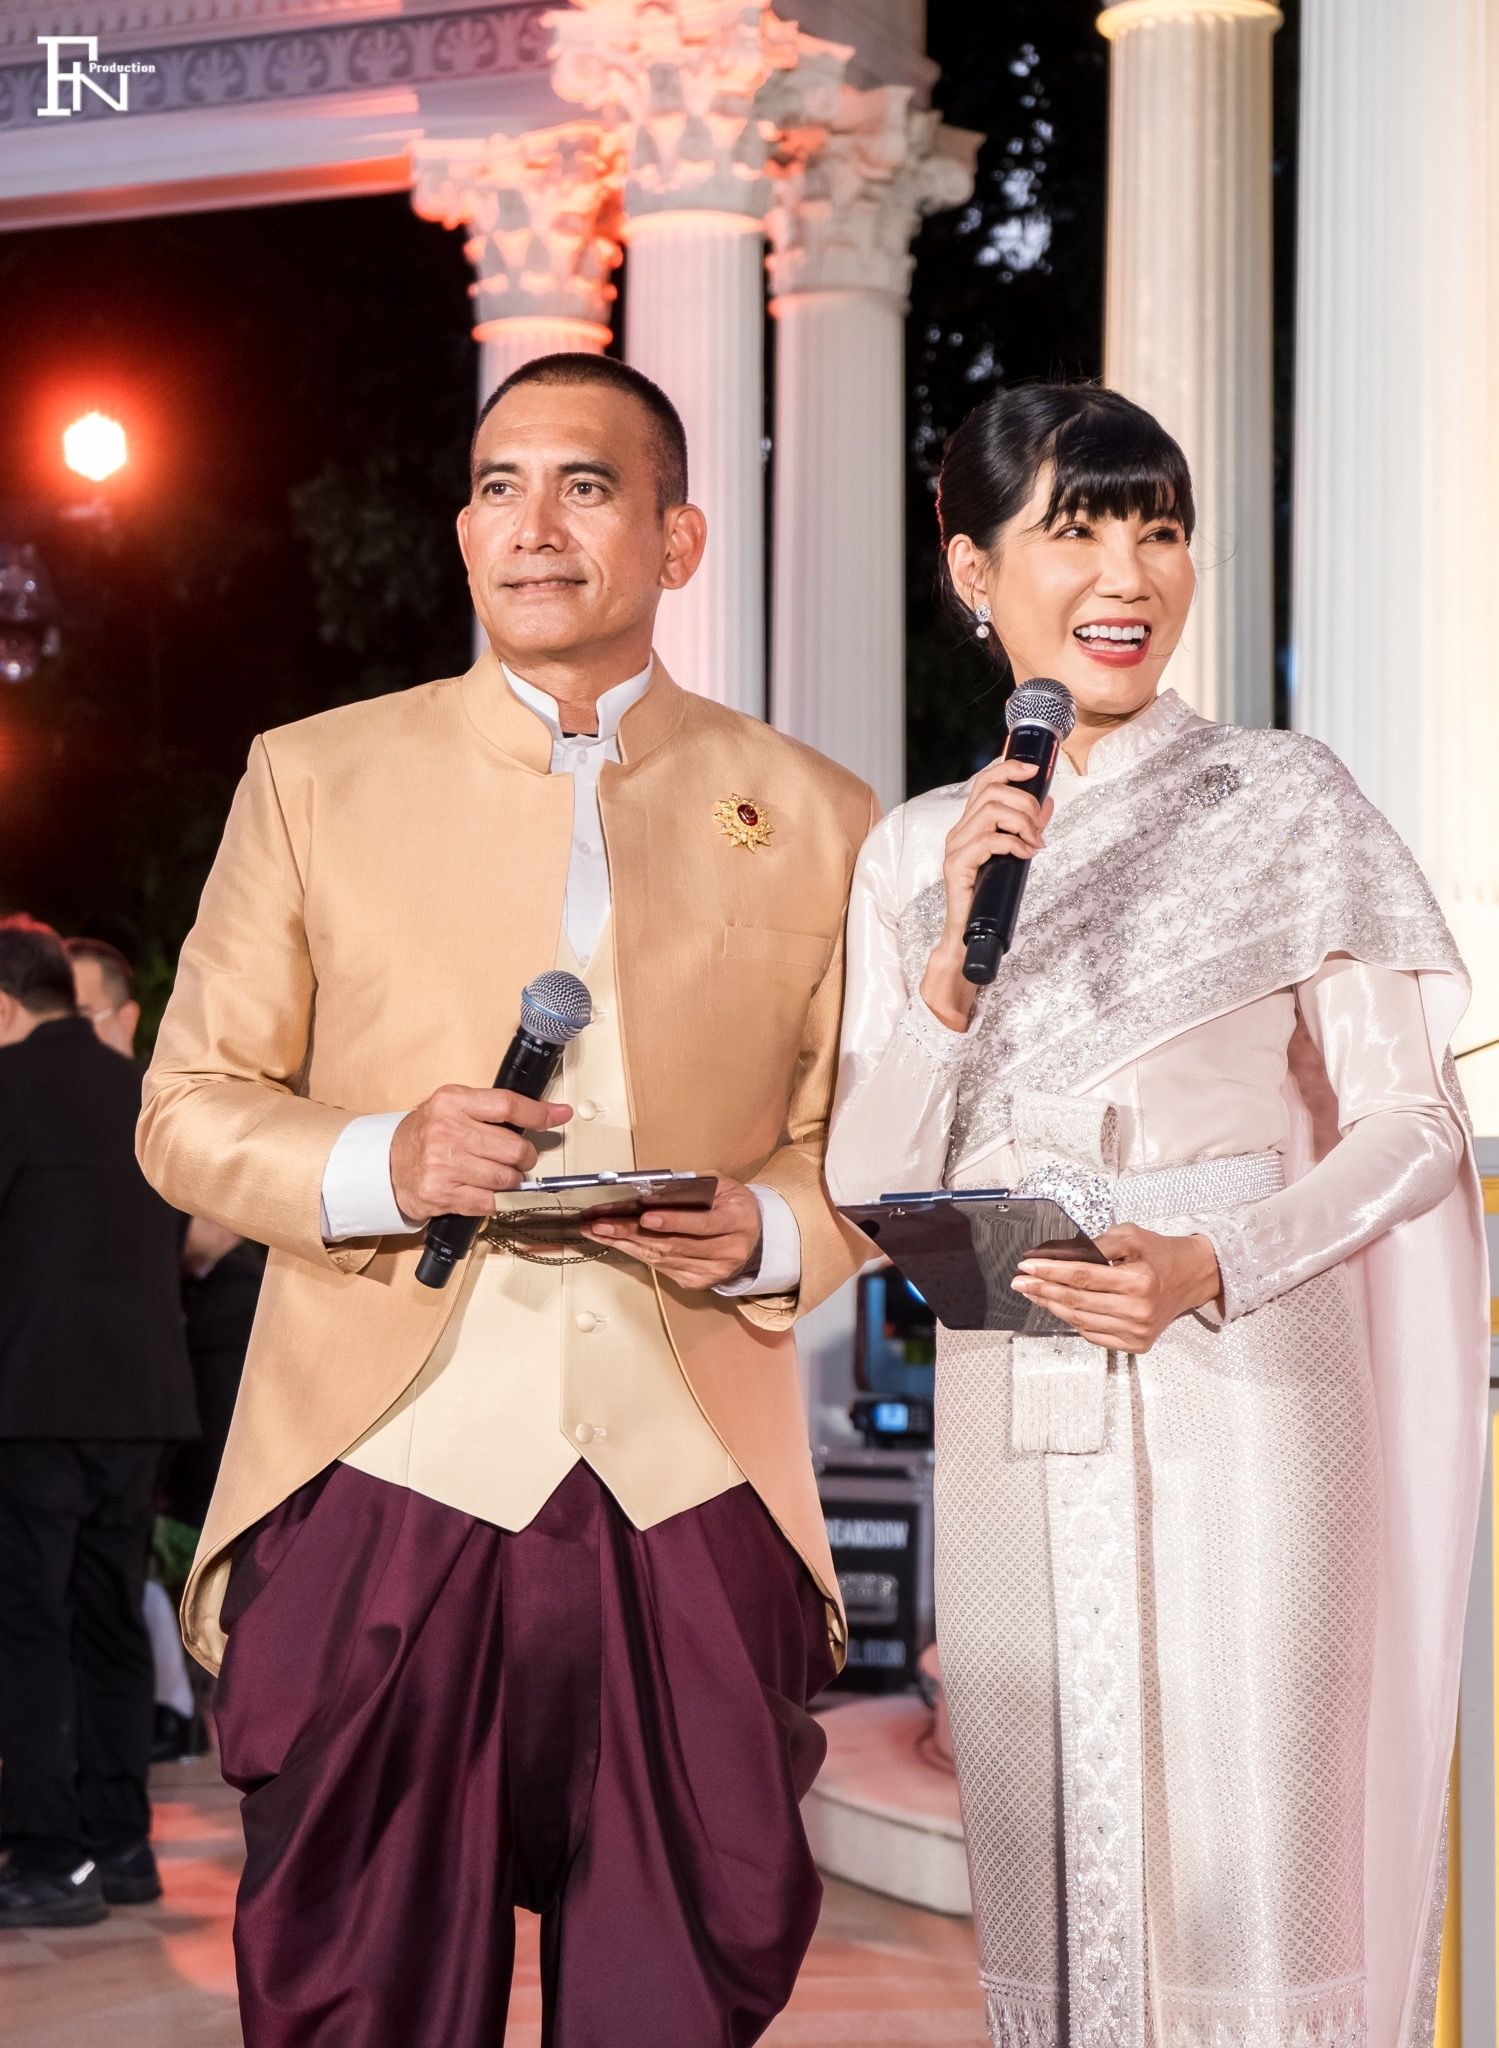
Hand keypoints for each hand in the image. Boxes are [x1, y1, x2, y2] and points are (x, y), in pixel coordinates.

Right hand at [389, 1086, 572, 1222]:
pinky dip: (498, 1200)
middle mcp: (446, 1131)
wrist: (387, 1165)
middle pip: (513, 1147)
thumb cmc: (427, 1134)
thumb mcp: (453, 1107)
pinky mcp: (441, 1194)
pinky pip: (490, 1202)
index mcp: (452, 1102)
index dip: (539, 1113)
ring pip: (506, 1178)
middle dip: (525, 1156)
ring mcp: (442, 1164)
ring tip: (501, 1175)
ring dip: (512, 1181)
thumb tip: (549, 1113)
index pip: (507, 1105)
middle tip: (520, 1158)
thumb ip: (493, 1109)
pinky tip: (489, 1192)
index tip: (559, 1116)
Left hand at [581, 1176, 763, 1291]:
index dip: (674, 1221)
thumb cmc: (733, 1206)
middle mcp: (727, 1252)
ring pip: (662, 1258)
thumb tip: (656, 1187)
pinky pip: (661, 1267)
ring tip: (599, 1230)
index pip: (703, 1224)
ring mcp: (711, 1272)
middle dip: (632, 1233)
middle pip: (674, 1245)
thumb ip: (696, 1185)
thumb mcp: (724, 1187)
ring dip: (626, 1244)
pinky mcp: (696, 1282)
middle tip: (601, 1223)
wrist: (754, 1238)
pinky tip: (617, 1242)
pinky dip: (636, 1253)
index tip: (645, 1218)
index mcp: (737, 1223)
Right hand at [920, 757, 1054, 1029]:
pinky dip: (1014, 844)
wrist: (969, 933)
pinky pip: (988, 841)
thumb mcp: (1015, 854)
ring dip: (1022, 823)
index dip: (1009, 767)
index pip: (984, 781)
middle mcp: (959, 830)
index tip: (1034, 769)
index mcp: (970, 823)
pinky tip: (1026, 855)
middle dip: (1024, 802)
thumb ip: (1029, 827)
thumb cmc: (990, 895)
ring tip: (1035, 844)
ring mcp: (955, 846)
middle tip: (1039, 827)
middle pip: (990, 790)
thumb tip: (1049, 802)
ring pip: (992, 812)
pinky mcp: (956, 865)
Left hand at [1009, 1224, 1221, 1353]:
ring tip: (1034, 1293)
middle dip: (1043, 1290)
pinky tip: (1059, 1307)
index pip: (1081, 1277)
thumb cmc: (1159, 1254)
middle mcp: (1138, 1310)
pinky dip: (1073, 1321)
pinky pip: (1093, 1335)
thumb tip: (1061, 1255)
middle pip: (1076, 1301)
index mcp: (1138, 1281)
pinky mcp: (1136, 1344)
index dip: (1050, 1271)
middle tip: (1020, 1281)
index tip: (1027, 1266)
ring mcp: (1137, 1331)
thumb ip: (1097, 1244)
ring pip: (1080, 1320)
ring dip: (1052, 1306)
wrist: (1191, 1277)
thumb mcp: (1131, 1235)